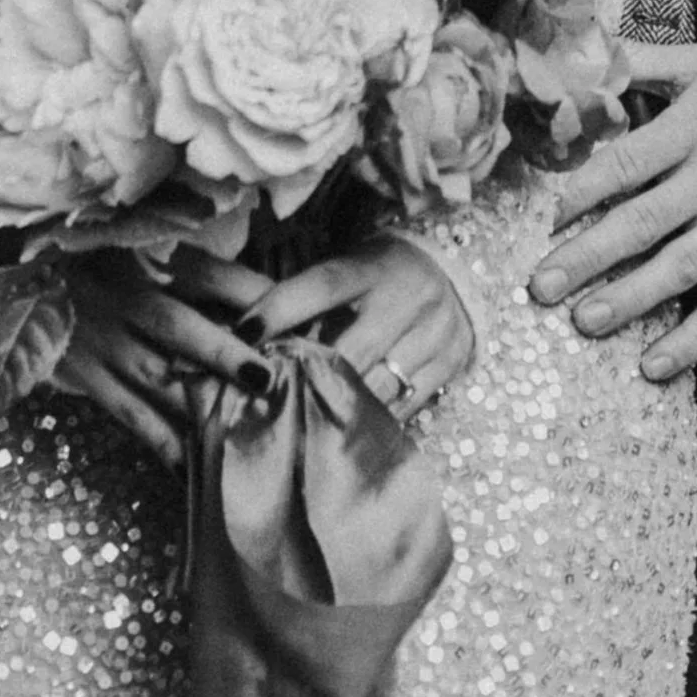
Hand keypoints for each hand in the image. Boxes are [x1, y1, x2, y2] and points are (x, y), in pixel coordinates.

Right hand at [50, 245, 275, 469]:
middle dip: (226, 356)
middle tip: (268, 380)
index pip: (210, 275)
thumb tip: (266, 304)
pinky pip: (132, 415)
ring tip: (244, 431)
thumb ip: (203, 275)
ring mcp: (107, 343)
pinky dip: (164, 443)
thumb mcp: (152, 253)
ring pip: (160, 380)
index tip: (293, 321)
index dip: (253, 296)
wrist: (31, 282)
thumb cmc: (109, 266)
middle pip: (182, 328)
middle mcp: (128, 301)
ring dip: (202, 406)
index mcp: (150, 262)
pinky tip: (193, 466)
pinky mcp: (89, 378)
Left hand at [246, 232, 476, 426]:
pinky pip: (403, 408)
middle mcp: (406, 298)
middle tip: (265, 397)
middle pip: (348, 352)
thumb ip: (306, 300)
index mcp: (372, 268)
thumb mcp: (347, 268)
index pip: (320, 287)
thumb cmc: (379, 271)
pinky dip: (370, 421)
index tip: (241, 335)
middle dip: (305, 378)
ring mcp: (433, 334)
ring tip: (299, 422)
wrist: (455, 267)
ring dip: (335, 407)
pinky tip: (344, 430)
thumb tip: (245, 335)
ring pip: (376, 388)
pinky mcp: (450, 365)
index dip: (278, 310)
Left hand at [526, 35, 696, 379]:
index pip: (627, 164)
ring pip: (681, 269)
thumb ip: (645, 62)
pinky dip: (694, 339)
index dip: (583, 192)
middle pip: (643, 223)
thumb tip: (588, 56)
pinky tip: (656, 364)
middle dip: (586, 258)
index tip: (550, 216)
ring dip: (629, 300)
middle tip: (540, 286)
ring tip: (584, 322)